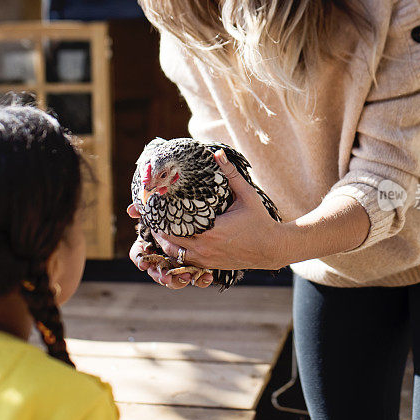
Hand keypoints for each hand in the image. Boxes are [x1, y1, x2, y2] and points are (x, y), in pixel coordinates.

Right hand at [127, 205, 213, 289]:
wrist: (200, 220)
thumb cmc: (173, 215)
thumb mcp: (161, 213)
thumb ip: (145, 210)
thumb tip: (131, 210)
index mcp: (149, 246)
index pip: (138, 256)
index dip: (140, 261)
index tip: (144, 265)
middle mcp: (161, 259)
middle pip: (156, 272)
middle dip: (161, 276)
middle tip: (167, 277)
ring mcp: (176, 266)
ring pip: (174, 279)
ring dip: (179, 280)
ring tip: (187, 277)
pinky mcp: (193, 268)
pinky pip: (195, 279)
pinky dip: (200, 279)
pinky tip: (207, 276)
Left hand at [150, 149, 286, 271]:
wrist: (271, 248)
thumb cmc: (260, 221)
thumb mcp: (247, 196)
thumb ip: (231, 174)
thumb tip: (217, 153)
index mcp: (211, 231)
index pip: (175, 225)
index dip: (160, 217)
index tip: (151, 205)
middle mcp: (205, 248)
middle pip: (169, 240)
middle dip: (157, 228)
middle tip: (148, 215)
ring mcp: (206, 259)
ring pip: (174, 253)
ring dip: (163, 242)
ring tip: (155, 228)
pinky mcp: (209, 266)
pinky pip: (183, 261)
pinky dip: (175, 252)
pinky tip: (170, 242)